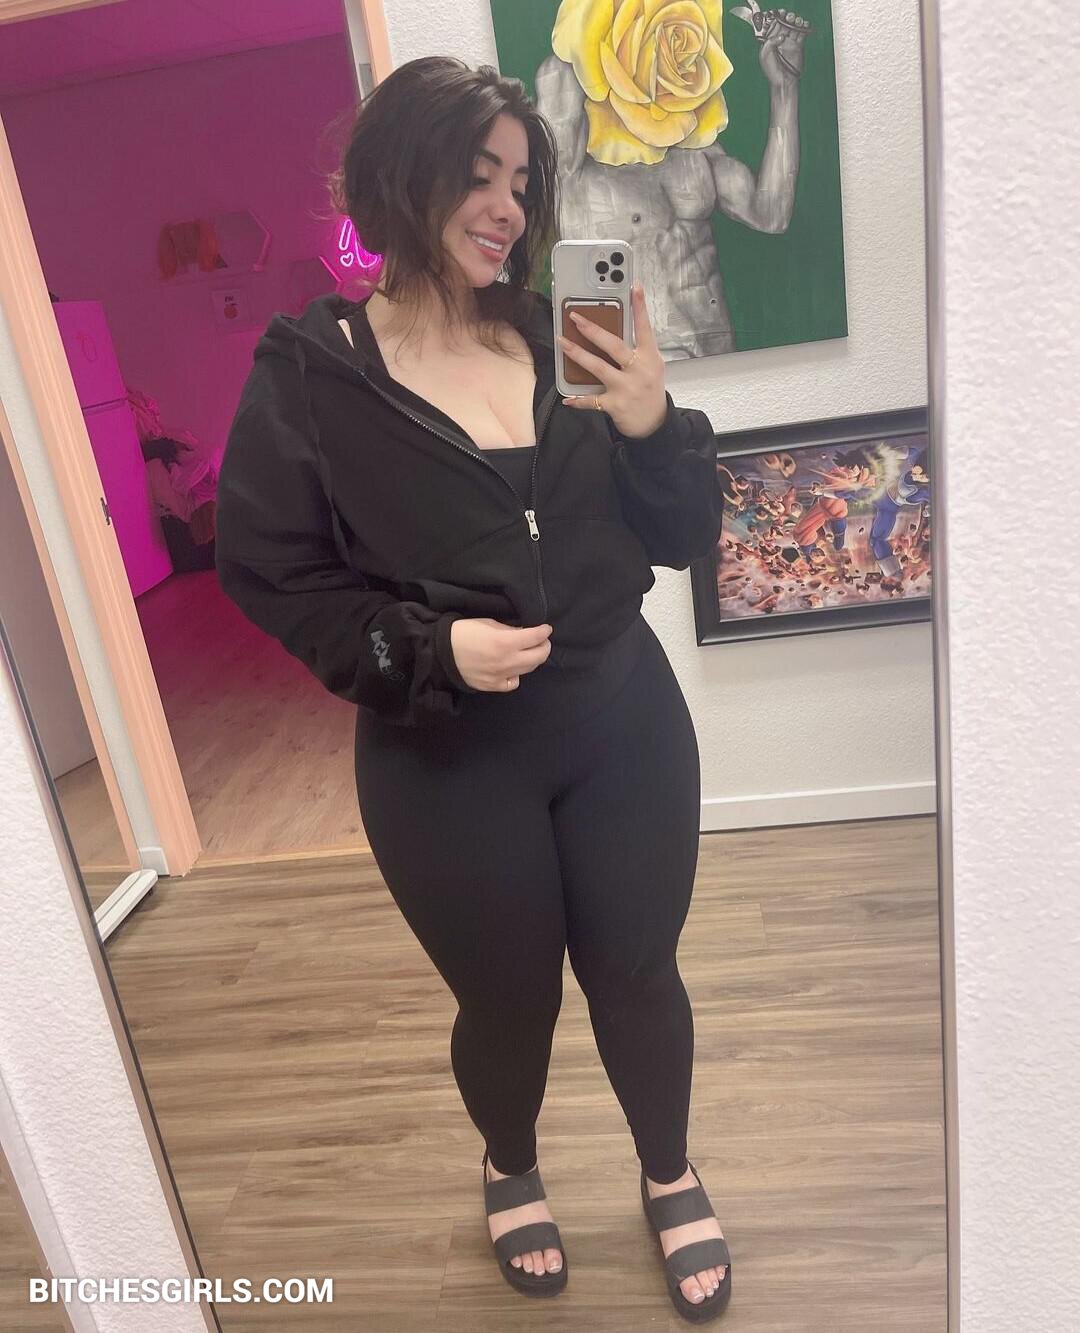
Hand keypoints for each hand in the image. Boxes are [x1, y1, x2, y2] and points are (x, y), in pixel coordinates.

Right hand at [449, 618, 552, 691]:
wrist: (440, 653)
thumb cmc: (463, 632)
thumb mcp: (488, 623)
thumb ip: (509, 630)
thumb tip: (524, 633)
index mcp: (505, 642)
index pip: (535, 637)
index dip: (544, 631)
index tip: (546, 628)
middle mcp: (507, 661)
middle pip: (538, 656)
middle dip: (544, 646)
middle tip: (542, 641)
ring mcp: (501, 676)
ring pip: (528, 670)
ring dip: (533, 659)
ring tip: (529, 652)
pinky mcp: (493, 686)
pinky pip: (513, 683)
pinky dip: (516, 675)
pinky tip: (512, 669)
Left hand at [557, 280, 666, 437]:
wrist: (654, 424)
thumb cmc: (648, 390)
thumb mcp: (650, 367)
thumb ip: (635, 351)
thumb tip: (608, 334)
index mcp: (650, 357)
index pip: (644, 328)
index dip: (639, 306)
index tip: (634, 286)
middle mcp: (639, 370)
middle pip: (613, 345)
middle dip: (592, 330)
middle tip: (575, 317)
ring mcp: (626, 388)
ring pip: (598, 367)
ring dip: (577, 354)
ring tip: (561, 342)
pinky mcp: (615, 405)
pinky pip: (592, 400)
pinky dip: (578, 401)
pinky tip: (567, 399)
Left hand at [758, 10, 809, 86]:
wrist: (784, 81)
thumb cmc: (772, 71)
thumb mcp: (765, 55)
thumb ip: (770, 42)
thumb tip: (782, 36)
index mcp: (770, 40)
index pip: (773, 24)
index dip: (775, 17)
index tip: (778, 13)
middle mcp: (780, 39)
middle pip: (784, 23)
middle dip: (786, 17)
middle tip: (787, 16)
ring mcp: (789, 42)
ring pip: (794, 26)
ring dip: (795, 20)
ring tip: (796, 21)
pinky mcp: (798, 45)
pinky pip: (802, 32)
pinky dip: (804, 26)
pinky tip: (803, 24)